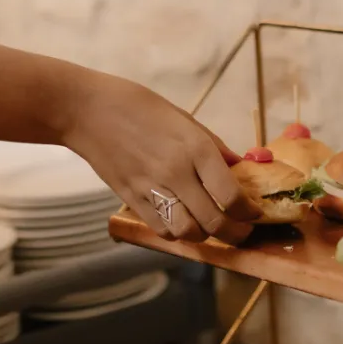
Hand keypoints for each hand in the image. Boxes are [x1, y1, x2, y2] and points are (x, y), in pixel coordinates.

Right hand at [64, 72, 260, 243]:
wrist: (88, 111)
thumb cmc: (140, 107)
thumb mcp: (185, 119)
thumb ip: (214, 148)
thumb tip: (239, 168)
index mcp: (195, 148)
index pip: (232, 196)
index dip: (249, 212)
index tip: (254, 213)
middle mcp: (176, 173)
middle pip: (214, 222)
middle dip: (236, 233)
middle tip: (242, 231)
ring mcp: (152, 189)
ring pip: (188, 233)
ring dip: (205, 237)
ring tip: (212, 228)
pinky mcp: (132, 199)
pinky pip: (162, 230)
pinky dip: (178, 233)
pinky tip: (184, 222)